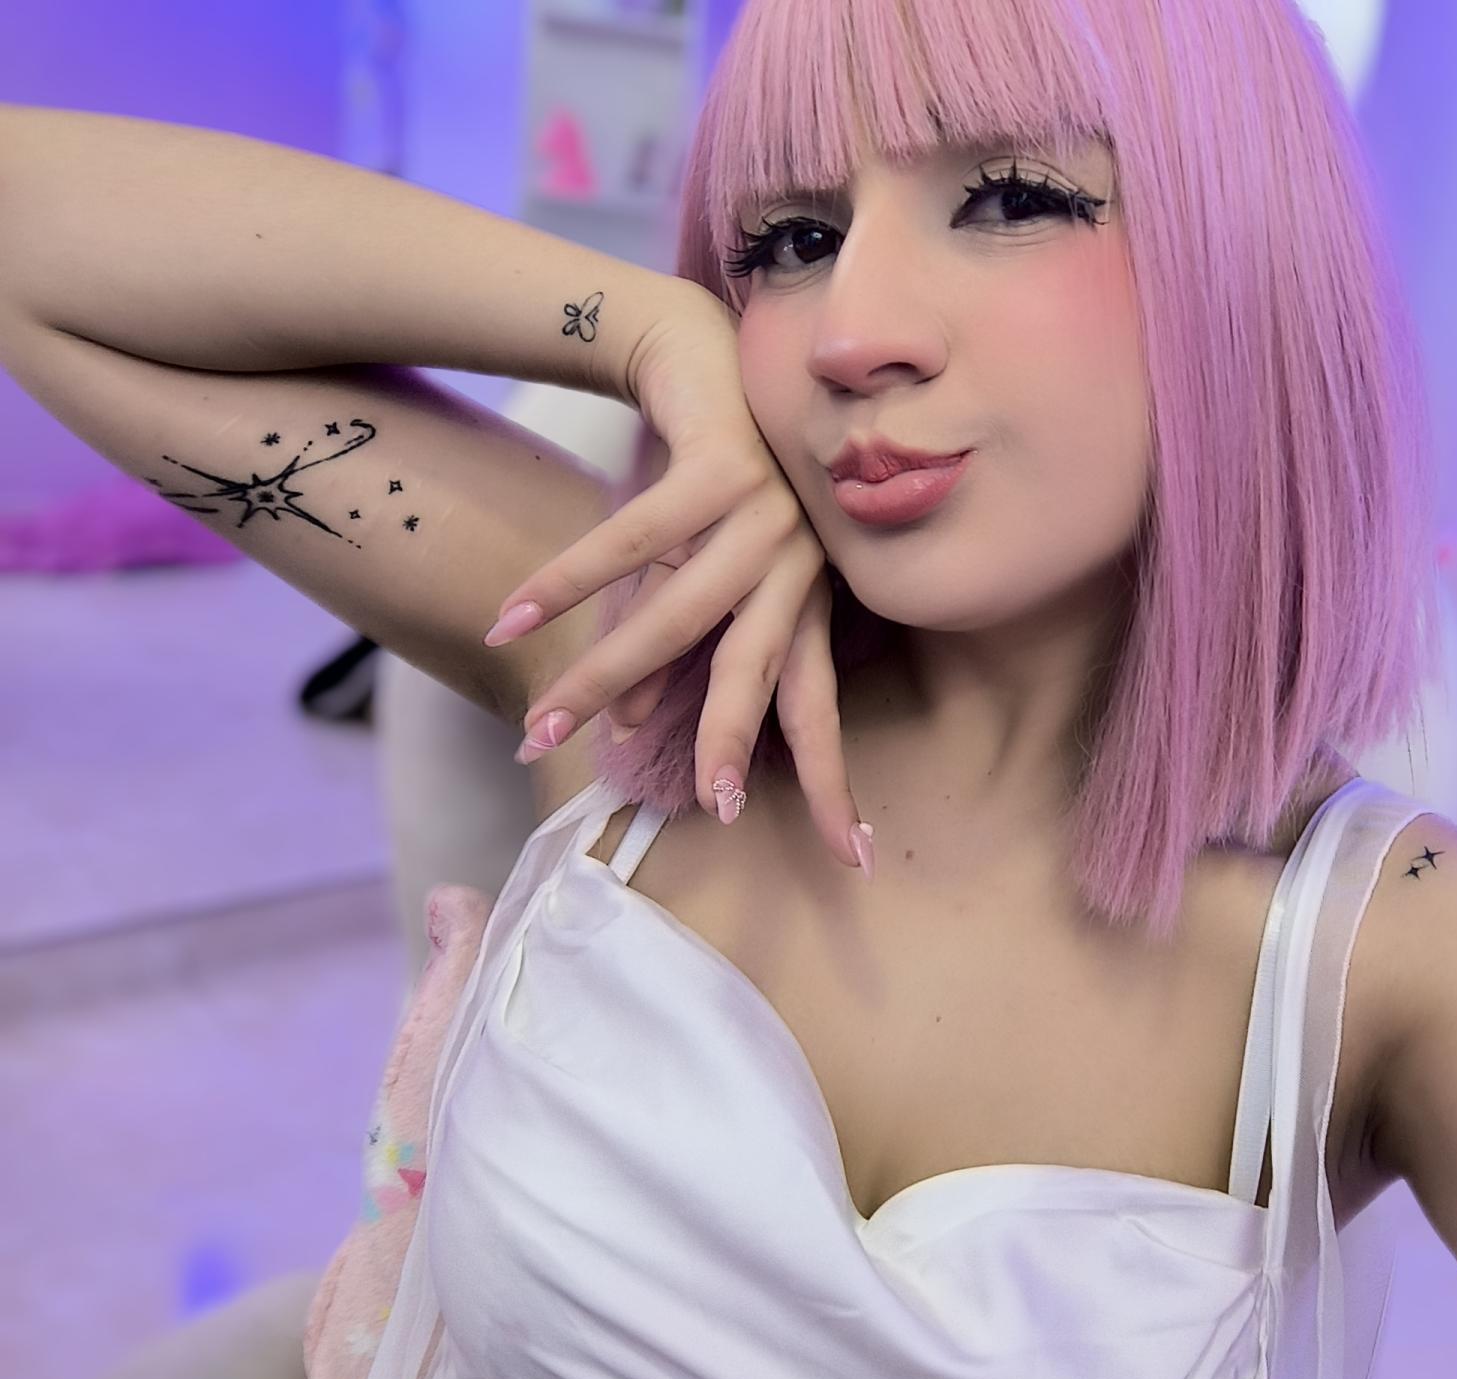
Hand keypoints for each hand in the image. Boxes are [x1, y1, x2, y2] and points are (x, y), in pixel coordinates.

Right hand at [485, 280, 869, 875]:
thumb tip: (624, 722)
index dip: (830, 775)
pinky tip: (508, 621)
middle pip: (758, 672)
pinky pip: (630, 542)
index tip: (854, 855)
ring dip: (601, 677)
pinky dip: (563, 583)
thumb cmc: (710, 476)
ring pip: (678, 617)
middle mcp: (798, 561)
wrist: (708, 350)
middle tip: (702, 813)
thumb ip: (678, 641)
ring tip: (538, 734)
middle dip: (724, 743)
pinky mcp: (718, 467)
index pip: (819, 701)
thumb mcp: (705, 565)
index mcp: (804, 595)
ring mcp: (764, 513)